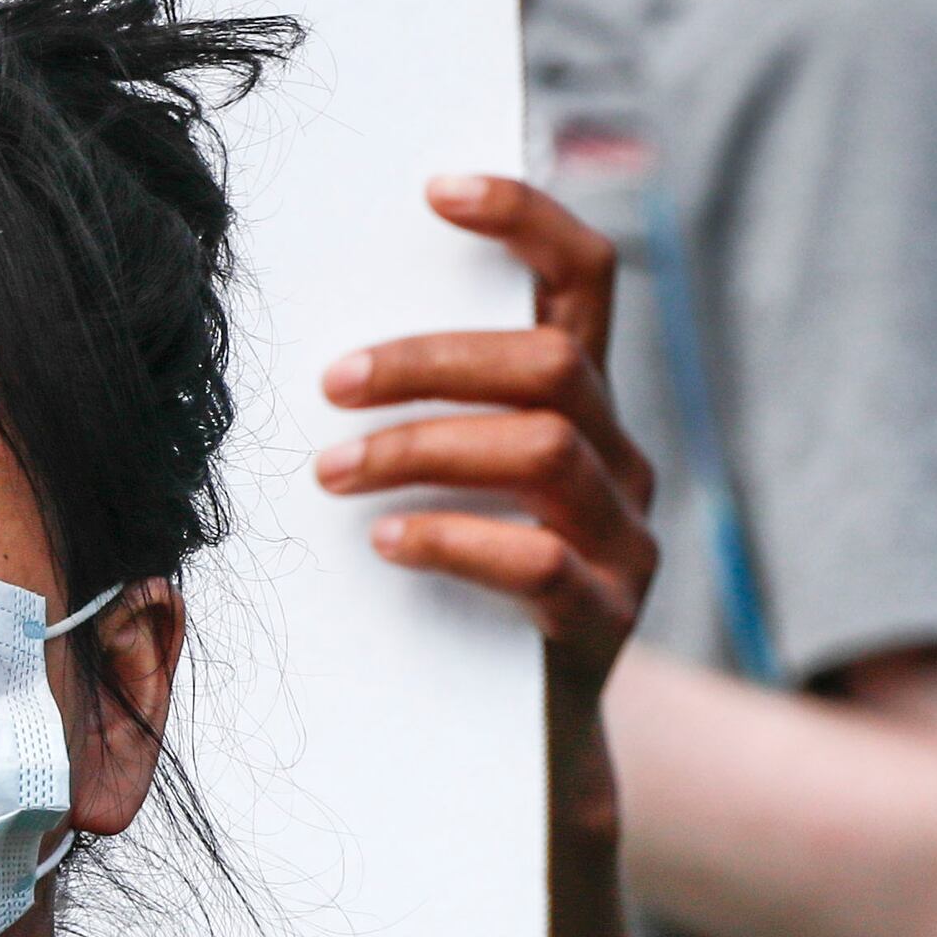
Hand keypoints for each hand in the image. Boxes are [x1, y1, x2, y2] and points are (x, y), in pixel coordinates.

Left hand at [312, 173, 655, 702]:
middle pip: (552, 364)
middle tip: (330, 384)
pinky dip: (450, 539)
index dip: (526, 218)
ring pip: (542, 450)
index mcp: (580, 404)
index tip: (438, 190)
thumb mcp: (444, 482)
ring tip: (331, 472)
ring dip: (419, 448)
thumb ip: (419, 408)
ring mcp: (624, 540)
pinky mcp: (606, 621)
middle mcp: (620, 458)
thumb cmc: (450, 588)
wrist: (512, 746)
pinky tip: (384, 542)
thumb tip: (313, 348)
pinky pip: (537, 563)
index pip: (584, 278)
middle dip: (430, 361)